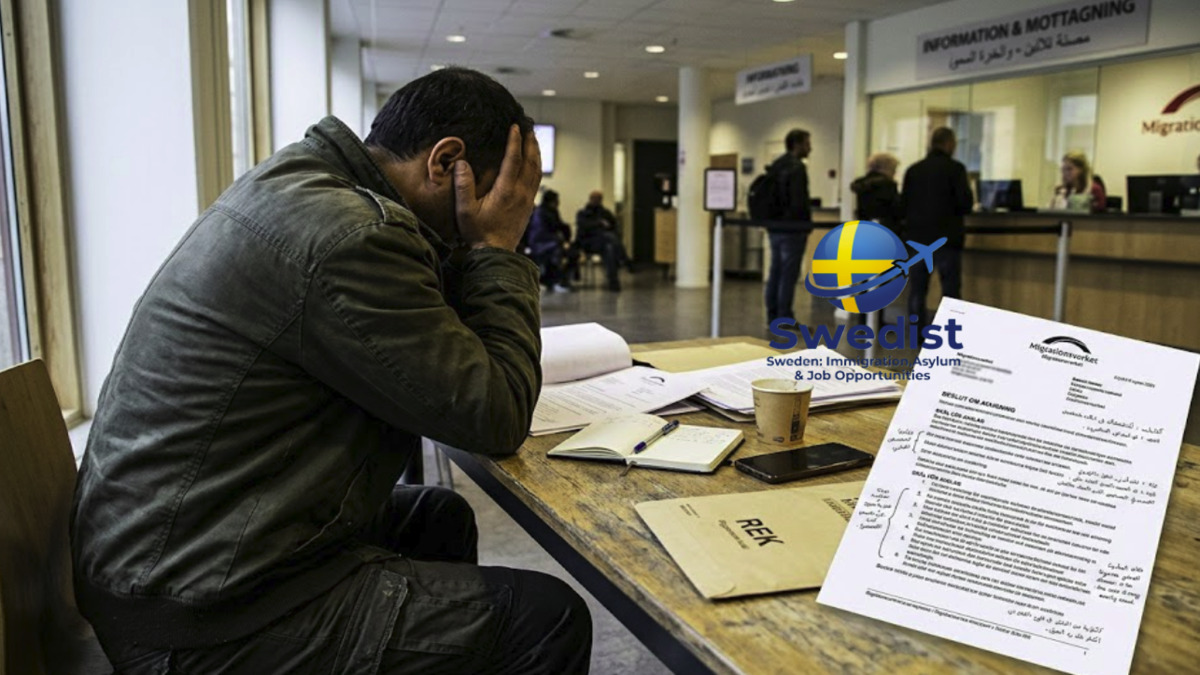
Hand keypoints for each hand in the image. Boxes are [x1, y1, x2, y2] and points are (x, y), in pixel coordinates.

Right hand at [454, 125, 541, 250]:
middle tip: (529, 127)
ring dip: (536, 154)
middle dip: (530, 143)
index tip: (515, 126)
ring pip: (536, 171)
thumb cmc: (478, 232)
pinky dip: (536, 167)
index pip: (513, 159)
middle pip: (531, 162)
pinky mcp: (529, 207)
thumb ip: (463, 186)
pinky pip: (536, 181)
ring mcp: (527, 200)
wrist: (496, 254)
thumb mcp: (465, 210)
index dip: (515, 141)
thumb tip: (462, 163)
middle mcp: (521, 193)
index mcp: (506, 191)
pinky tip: (533, 164)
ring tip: (534, 140)